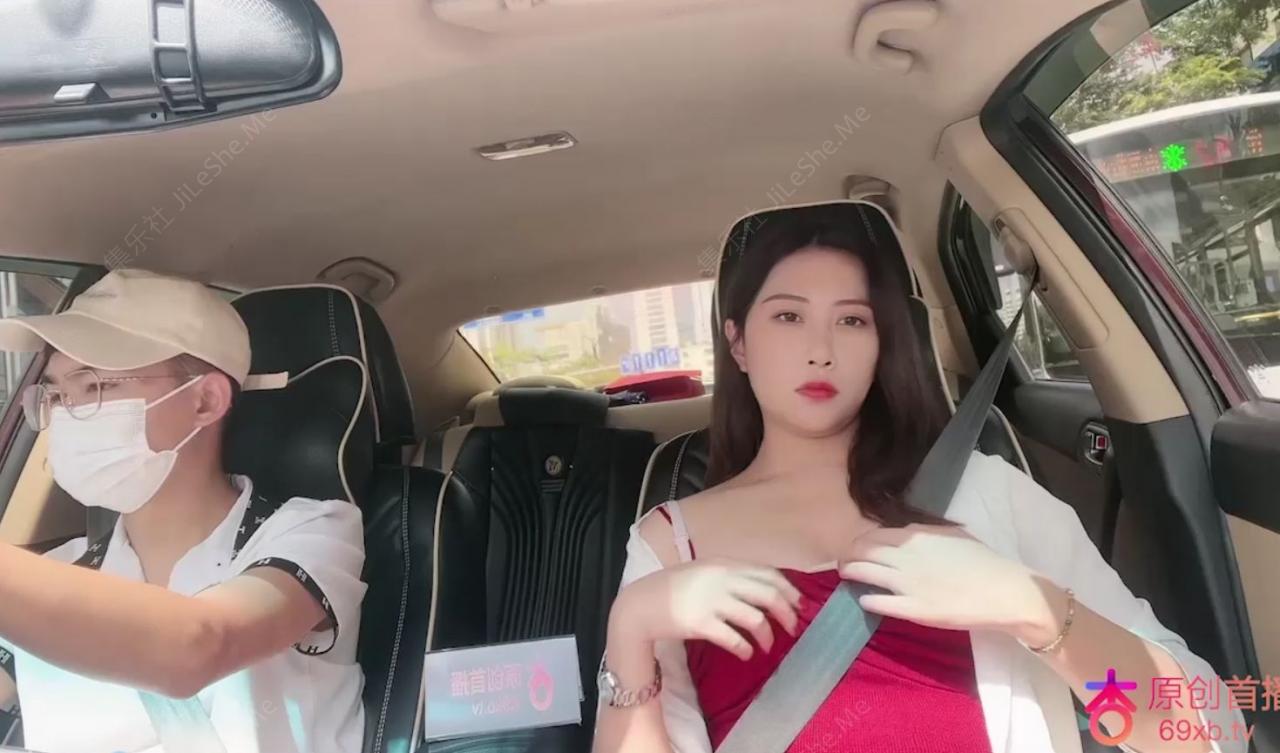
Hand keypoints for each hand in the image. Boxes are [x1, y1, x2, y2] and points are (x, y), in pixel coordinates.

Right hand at [609, 559, 802, 660]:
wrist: (640, 605)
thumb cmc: (672, 589)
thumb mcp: (703, 571)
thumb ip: (730, 575)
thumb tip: (762, 589)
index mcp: (723, 564)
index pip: (768, 573)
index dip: (788, 590)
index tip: (798, 604)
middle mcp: (721, 579)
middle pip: (768, 595)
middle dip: (787, 614)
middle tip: (792, 629)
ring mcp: (711, 601)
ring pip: (756, 619)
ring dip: (768, 635)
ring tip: (767, 646)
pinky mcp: (701, 623)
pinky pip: (734, 638)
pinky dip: (746, 648)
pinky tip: (746, 654)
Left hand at [837, 523, 1060, 639]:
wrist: (1003, 591)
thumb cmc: (984, 561)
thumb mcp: (952, 535)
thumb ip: (926, 534)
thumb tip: (908, 534)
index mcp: (915, 536)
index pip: (873, 535)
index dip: (859, 542)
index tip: (856, 548)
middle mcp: (904, 555)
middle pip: (861, 552)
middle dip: (847, 557)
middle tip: (843, 564)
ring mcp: (906, 583)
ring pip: (862, 573)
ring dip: (849, 574)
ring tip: (845, 577)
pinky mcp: (912, 609)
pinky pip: (877, 602)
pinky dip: (866, 600)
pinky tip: (864, 601)